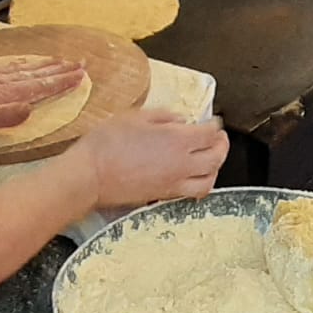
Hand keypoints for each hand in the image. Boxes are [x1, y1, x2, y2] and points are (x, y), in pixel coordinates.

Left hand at [0, 58, 86, 134]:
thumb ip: (2, 115)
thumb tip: (31, 110)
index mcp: (1, 95)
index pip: (37, 87)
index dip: (59, 82)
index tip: (81, 75)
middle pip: (34, 76)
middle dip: (58, 71)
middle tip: (80, 64)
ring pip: (21, 71)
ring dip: (42, 66)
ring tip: (59, 60)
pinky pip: (5, 70)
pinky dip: (19, 65)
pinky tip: (21, 64)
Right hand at [75, 110, 228, 207]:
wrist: (90, 175)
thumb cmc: (107, 143)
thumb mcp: (136, 116)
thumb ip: (164, 116)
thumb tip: (181, 120)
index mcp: (177, 140)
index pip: (210, 133)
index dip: (215, 125)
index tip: (213, 121)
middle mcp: (181, 164)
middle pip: (216, 158)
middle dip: (222, 146)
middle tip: (219, 138)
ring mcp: (173, 184)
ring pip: (208, 181)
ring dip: (215, 168)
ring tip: (210, 159)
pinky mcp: (162, 196)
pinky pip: (190, 192)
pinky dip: (198, 183)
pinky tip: (191, 175)